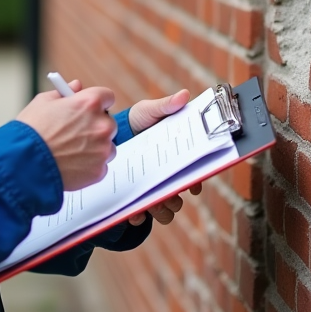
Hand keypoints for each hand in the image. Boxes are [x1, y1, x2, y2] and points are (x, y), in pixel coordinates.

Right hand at [15, 79, 116, 190]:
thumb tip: (76, 87)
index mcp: (89, 103)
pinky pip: (100, 165)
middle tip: (77, 133)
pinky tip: (71, 164)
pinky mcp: (99, 170)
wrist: (23, 164)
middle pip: (108, 122)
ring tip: (71, 151)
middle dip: (95, 126)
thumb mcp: (43, 102)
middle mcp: (101, 125)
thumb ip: (64, 93)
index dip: (97, 102)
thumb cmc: (30, 132)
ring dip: (95, 147)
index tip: (92, 108)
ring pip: (107, 146)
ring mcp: (102, 149)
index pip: (107, 96)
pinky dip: (90, 166)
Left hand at [125, 89, 201, 225]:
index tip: (193, 186)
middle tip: (168, 196)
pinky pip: (141, 214)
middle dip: (175, 201)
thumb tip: (185, 95)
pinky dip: (139, 216)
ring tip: (151, 205)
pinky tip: (134, 212)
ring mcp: (152, 188)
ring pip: (164, 211)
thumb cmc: (139, 120)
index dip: (196, 183)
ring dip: (160, 211)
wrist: (114, 131)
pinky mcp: (135, 196)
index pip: (194, 176)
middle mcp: (167, 177)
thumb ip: (167, 105)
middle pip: (179, 198)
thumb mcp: (151, 110)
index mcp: (177, 159)